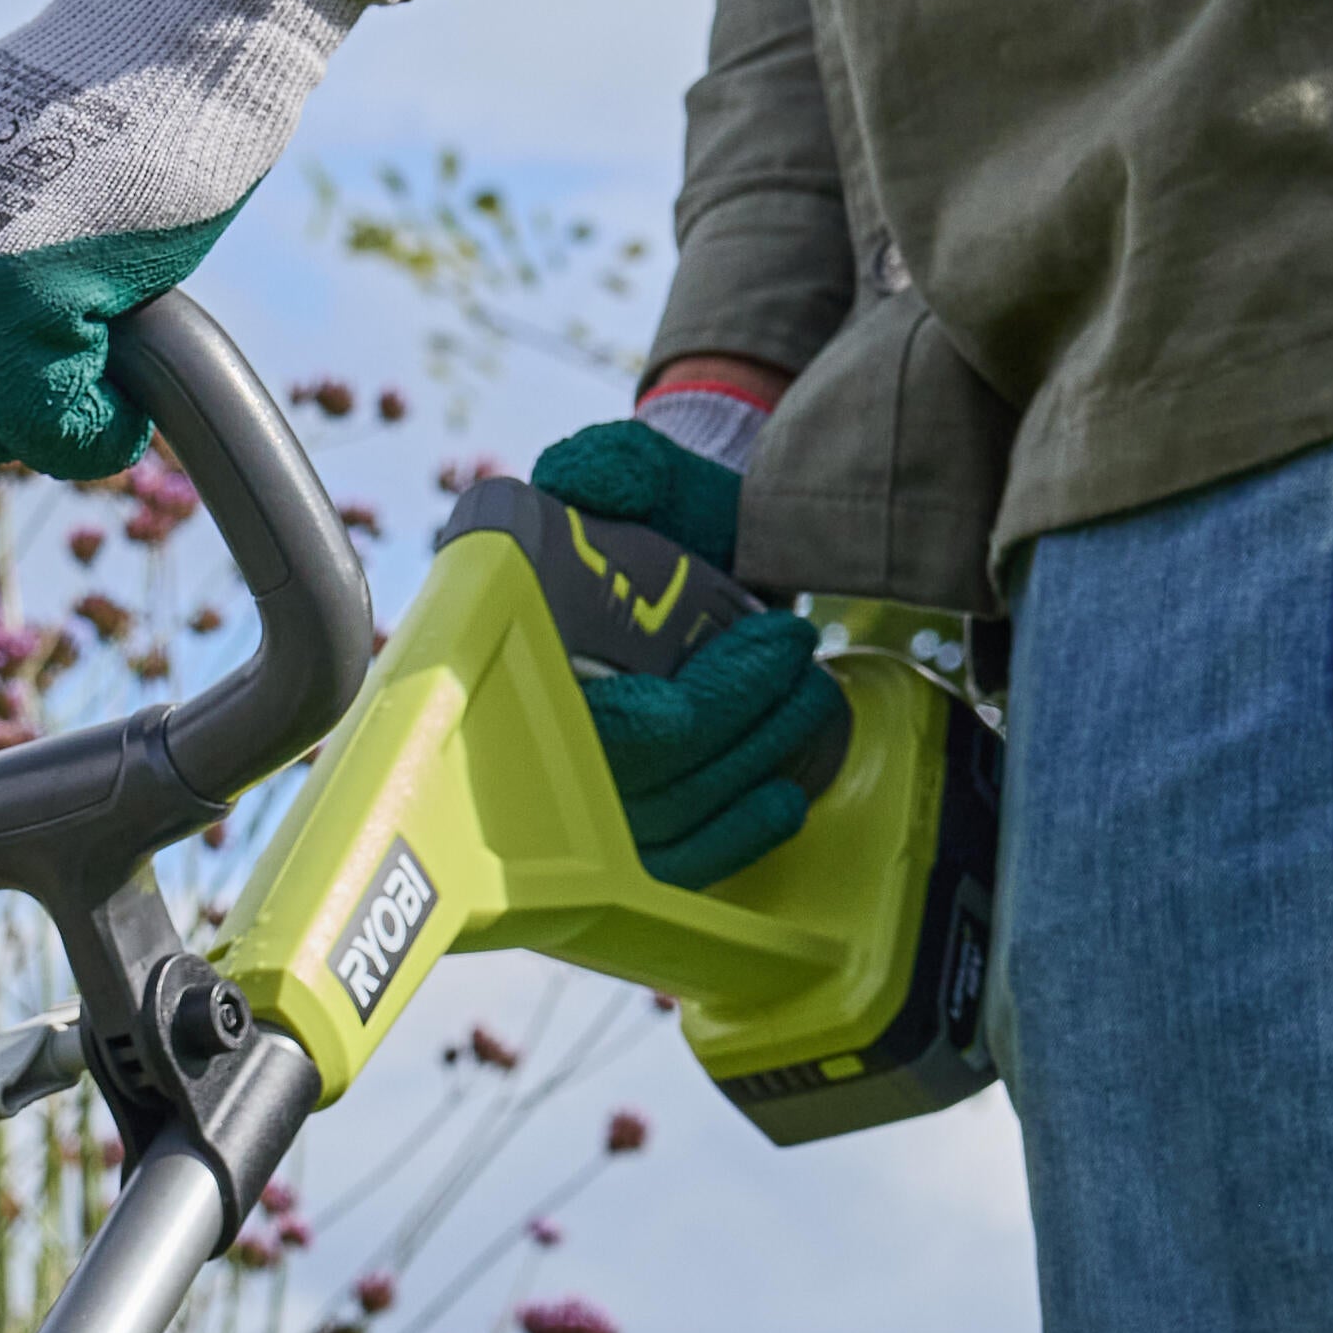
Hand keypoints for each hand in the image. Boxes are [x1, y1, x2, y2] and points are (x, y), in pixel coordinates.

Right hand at [526, 413, 850, 889]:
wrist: (672, 559)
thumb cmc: (653, 519)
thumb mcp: (637, 471)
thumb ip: (616, 464)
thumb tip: (582, 483)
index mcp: (521, 666)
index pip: (609, 735)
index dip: (700, 712)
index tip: (773, 642)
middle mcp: (533, 752)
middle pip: (651, 790)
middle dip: (748, 725)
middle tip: (802, 655)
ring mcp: (574, 808)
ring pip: (673, 829)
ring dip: (760, 763)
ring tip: (812, 695)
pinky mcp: (617, 842)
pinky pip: (675, 868)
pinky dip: (739, 835)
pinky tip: (786, 795)